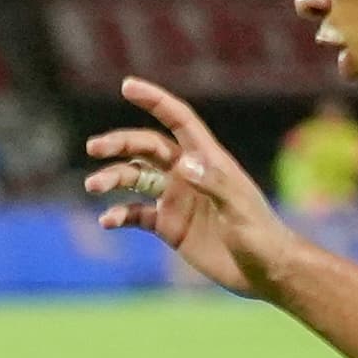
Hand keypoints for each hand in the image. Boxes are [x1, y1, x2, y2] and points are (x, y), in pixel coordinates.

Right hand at [82, 77, 300, 299]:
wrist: (265, 270)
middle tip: (94, 147)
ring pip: (135, 178)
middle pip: (147, 147)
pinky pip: (136, 214)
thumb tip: (181, 163)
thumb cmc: (261, 235)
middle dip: (120, 143)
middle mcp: (188, 174)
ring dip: (112, 178)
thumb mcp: (240, 209)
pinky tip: (108, 221)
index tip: (128, 86)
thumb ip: (213, 184)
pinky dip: (119, 214)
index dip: (155, 101)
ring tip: (92, 185)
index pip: (178, 121)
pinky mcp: (169, 226)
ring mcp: (177, 199)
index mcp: (208, 160)